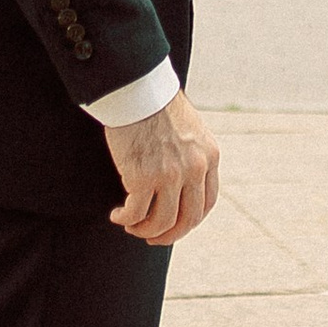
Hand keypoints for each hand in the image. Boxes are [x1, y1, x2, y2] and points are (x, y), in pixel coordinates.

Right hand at [106, 92, 219, 244]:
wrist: (138, 89)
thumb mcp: (190, 129)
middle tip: (152, 237)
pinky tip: (118, 215)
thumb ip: (192, 154)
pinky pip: (136, 213)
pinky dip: (126, 219)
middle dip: (169, 235)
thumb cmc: (157, 105)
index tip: (175, 225)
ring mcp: (170, 175)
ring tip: (131, 225)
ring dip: (145, 230)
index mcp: (209, 156)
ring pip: (162, 222)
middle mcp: (195, 169)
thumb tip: (183, 181)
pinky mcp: (143, 177)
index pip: (207, 203)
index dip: (190, 220)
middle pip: (188, 219)